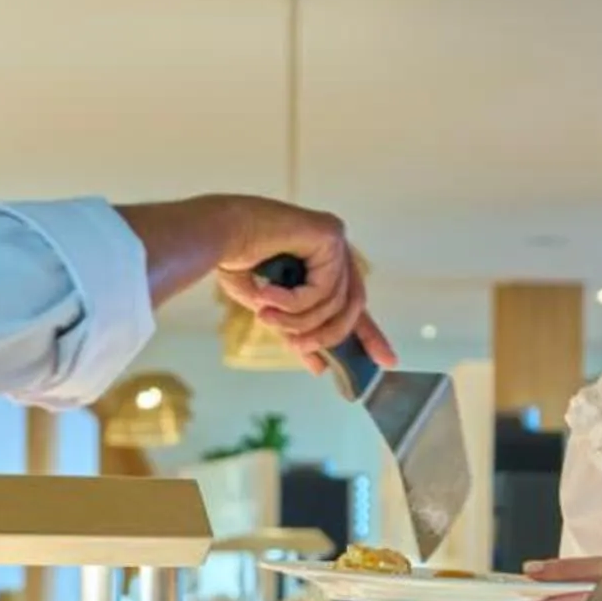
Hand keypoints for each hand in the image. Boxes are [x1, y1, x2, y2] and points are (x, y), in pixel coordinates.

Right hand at [211, 198, 396, 374]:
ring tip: (267, 319)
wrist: (215, 233)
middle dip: (329, 335)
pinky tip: (269, 297)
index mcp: (323, 263)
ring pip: (336, 303)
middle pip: (354, 305)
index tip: (386, 362)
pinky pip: (324, 289)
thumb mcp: (275, 308)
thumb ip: (300, 329)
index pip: (354, 302)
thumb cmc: (235, 262)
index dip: (369, 335)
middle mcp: (334, 248)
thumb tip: (321, 366)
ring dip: (298, 320)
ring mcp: (335, 239)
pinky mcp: (329, 234)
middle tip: (300, 349)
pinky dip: (294, 302)